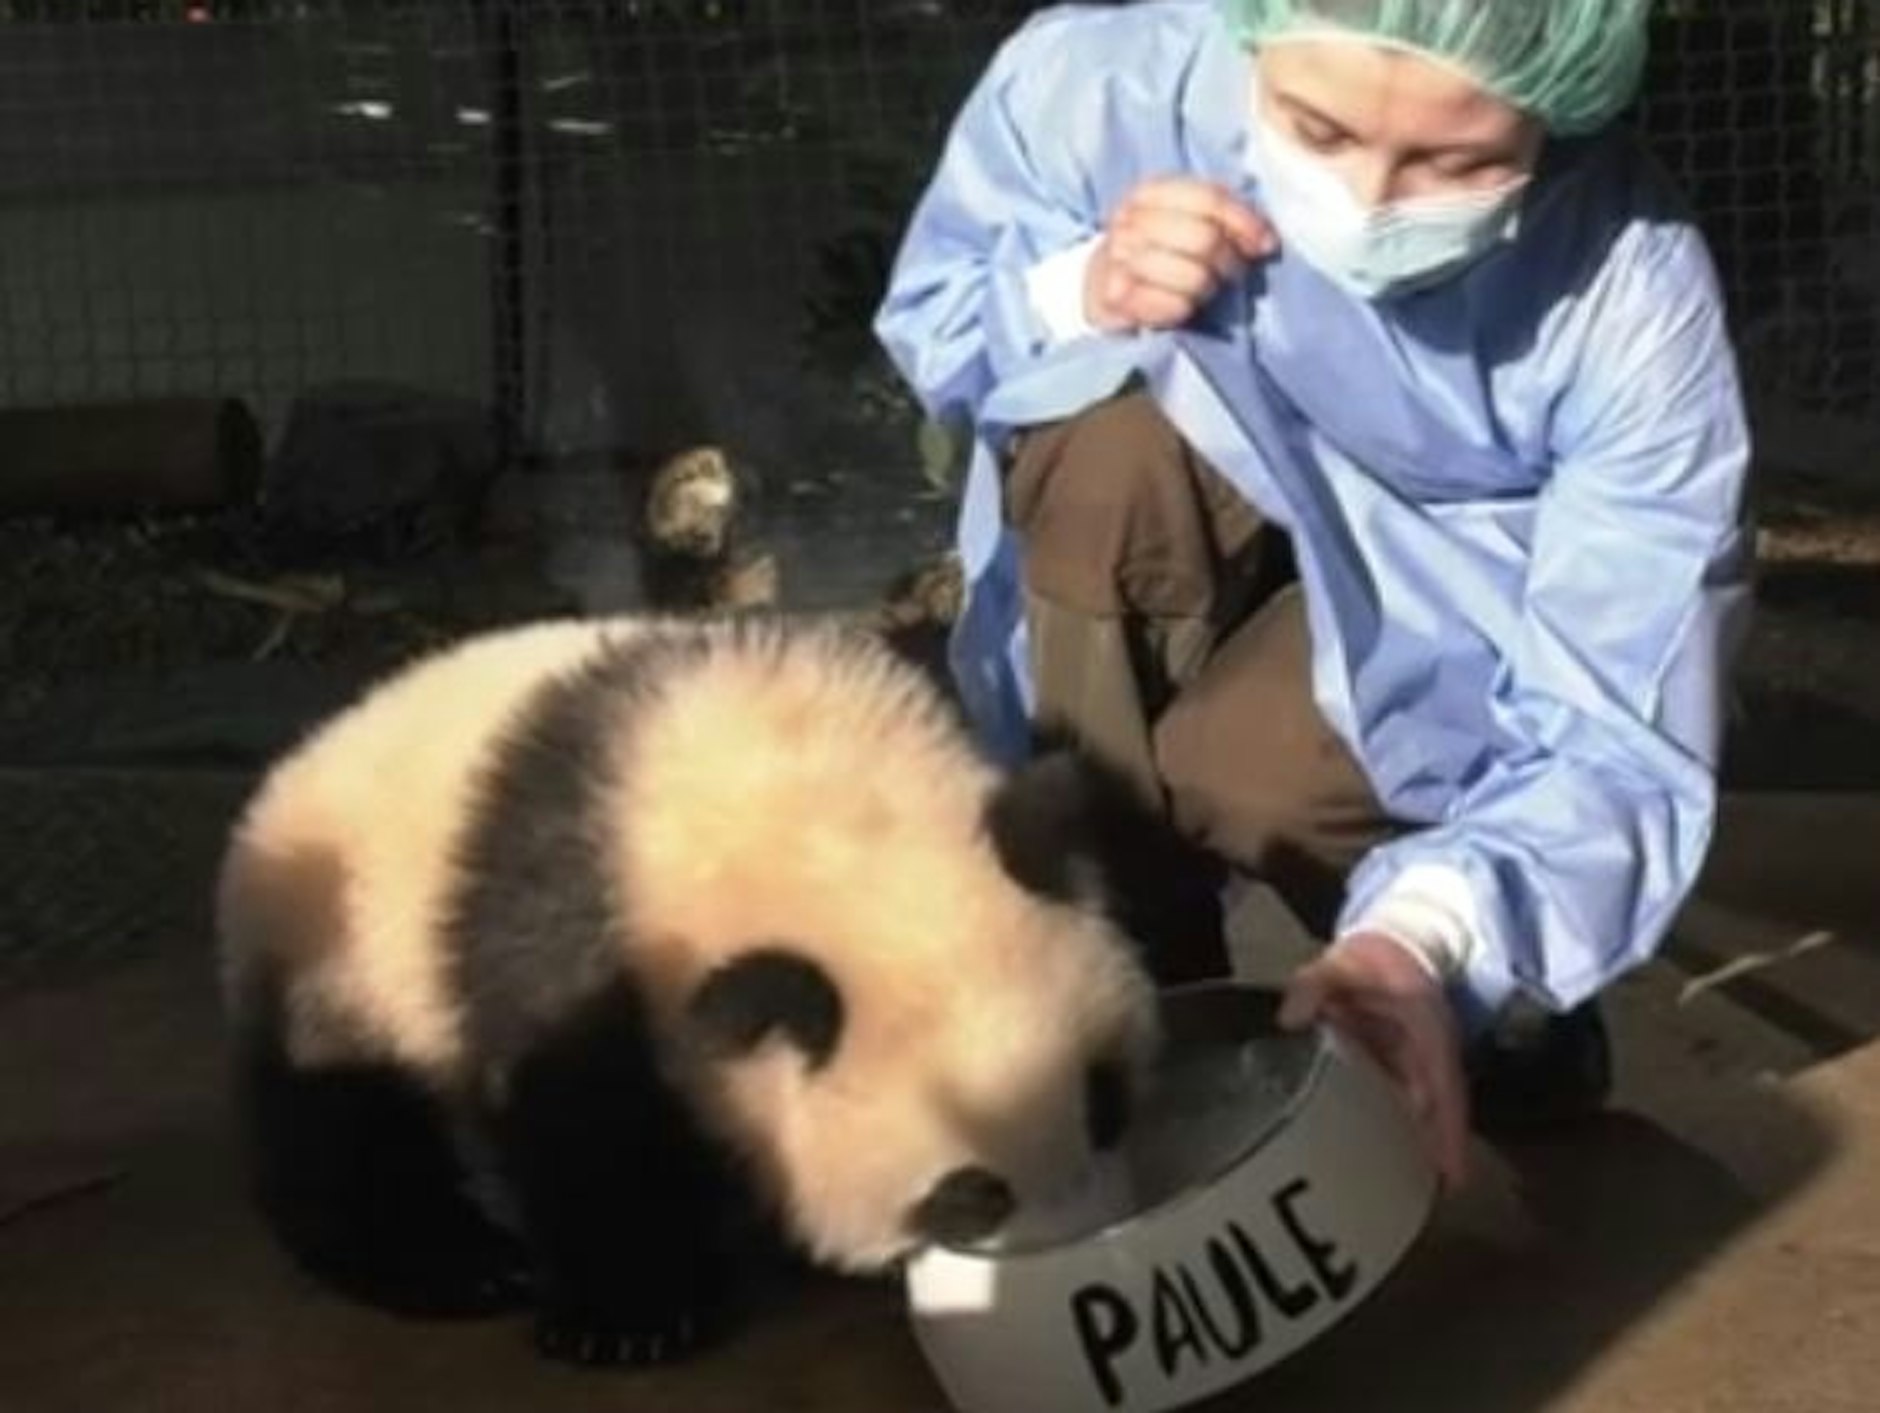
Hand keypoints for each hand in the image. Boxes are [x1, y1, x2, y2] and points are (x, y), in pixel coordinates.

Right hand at [1086, 178, 1275, 331]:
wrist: (1101, 285)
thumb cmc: (1157, 252)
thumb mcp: (1186, 221)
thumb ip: (1224, 219)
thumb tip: (1266, 241)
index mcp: (1149, 193)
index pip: (1209, 199)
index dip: (1244, 222)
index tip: (1265, 245)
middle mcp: (1129, 220)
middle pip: (1204, 238)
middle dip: (1228, 261)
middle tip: (1229, 274)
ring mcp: (1118, 258)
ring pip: (1193, 276)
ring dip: (1206, 288)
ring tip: (1200, 290)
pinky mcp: (1115, 296)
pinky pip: (1174, 305)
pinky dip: (1184, 309)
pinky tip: (1177, 306)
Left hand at [1279, 931, 1472, 1189]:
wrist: (1390, 946)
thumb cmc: (1371, 959)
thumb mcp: (1341, 965)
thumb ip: (1315, 985)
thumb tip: (1289, 1016)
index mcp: (1426, 1031)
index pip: (1444, 1086)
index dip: (1448, 1130)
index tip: (1454, 1174)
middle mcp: (1429, 1055)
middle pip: (1438, 1112)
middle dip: (1435, 1153)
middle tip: (1430, 1198)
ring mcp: (1417, 1065)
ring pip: (1423, 1113)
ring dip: (1419, 1148)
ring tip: (1408, 1194)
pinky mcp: (1401, 1069)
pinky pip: (1403, 1105)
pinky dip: (1399, 1132)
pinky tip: (1382, 1161)